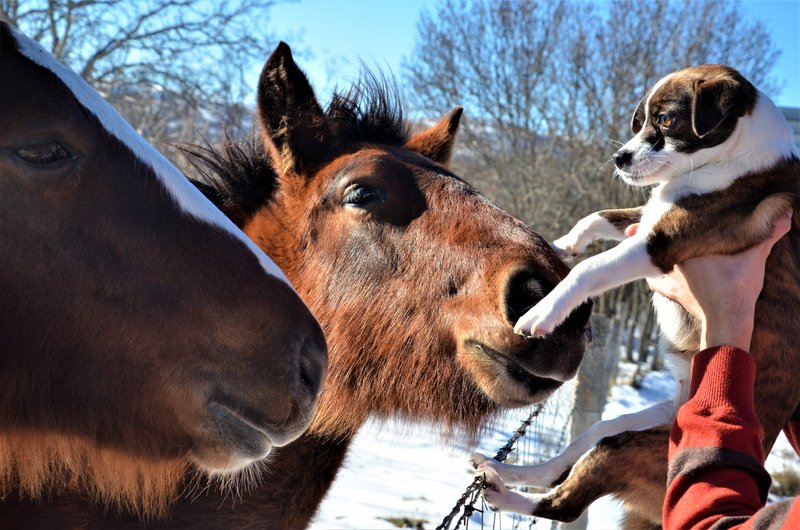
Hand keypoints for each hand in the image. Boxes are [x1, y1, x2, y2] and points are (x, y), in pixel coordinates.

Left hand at [643, 209, 791, 349]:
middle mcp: (674, 259)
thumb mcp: (755, 256)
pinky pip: (657, 283)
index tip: (655, 211)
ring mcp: (671, 277)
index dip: (665, 218)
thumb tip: (786, 210)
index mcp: (689, 245)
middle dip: (652, 233)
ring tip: (640, 248)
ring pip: (654, 261)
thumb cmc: (738, 285)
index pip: (674, 227)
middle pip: (661, 242)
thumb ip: (769, 231)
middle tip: (633, 227)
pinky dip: (655, 279)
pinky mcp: (672, 292)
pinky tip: (651, 276)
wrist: (728, 318)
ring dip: (652, 256)